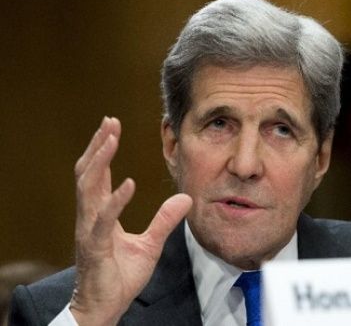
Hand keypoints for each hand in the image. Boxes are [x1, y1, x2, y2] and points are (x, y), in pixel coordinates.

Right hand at [69, 117, 191, 324]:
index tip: (111, 126)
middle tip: (109, 121)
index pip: (98, 174)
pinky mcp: (94, 247)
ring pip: (88, 188)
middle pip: (88, 173)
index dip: (103, 150)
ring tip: (110, 138)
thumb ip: (165, 220)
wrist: (106, 306)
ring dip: (99, 161)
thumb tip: (185, 198)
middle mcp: (91, 217)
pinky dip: (115, 200)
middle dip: (98, 145)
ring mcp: (89, 230)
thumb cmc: (120, 276)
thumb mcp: (150, 244)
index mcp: (101, 214)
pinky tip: (128, 184)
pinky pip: (103, 219)